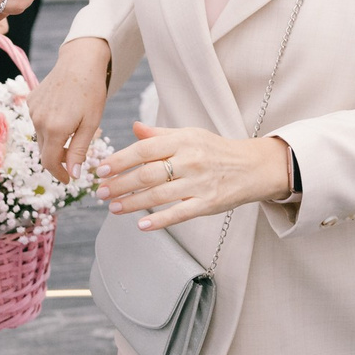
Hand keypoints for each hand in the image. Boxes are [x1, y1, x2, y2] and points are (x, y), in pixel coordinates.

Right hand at [29, 39, 110, 182]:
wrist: (80, 61)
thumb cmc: (91, 92)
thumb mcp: (91, 124)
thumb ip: (80, 151)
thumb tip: (73, 175)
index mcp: (55, 129)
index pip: (50, 162)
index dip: (59, 174)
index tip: (69, 179)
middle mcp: (38, 121)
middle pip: (45, 151)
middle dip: (59, 158)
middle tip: (76, 156)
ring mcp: (32, 110)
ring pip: (42, 137)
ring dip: (55, 141)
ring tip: (73, 129)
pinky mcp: (31, 101)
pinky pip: (38, 122)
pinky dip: (49, 125)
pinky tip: (62, 114)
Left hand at [97, 120, 289, 231]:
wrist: (252, 166)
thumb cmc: (215, 150)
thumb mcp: (190, 135)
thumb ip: (160, 134)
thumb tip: (134, 128)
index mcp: (183, 140)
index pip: (144, 149)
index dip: (120, 160)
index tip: (102, 169)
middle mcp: (190, 160)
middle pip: (147, 174)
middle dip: (120, 184)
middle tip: (101, 193)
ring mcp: (199, 182)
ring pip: (158, 195)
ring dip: (132, 203)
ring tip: (114, 208)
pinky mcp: (208, 203)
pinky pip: (179, 213)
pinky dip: (159, 220)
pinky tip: (141, 225)